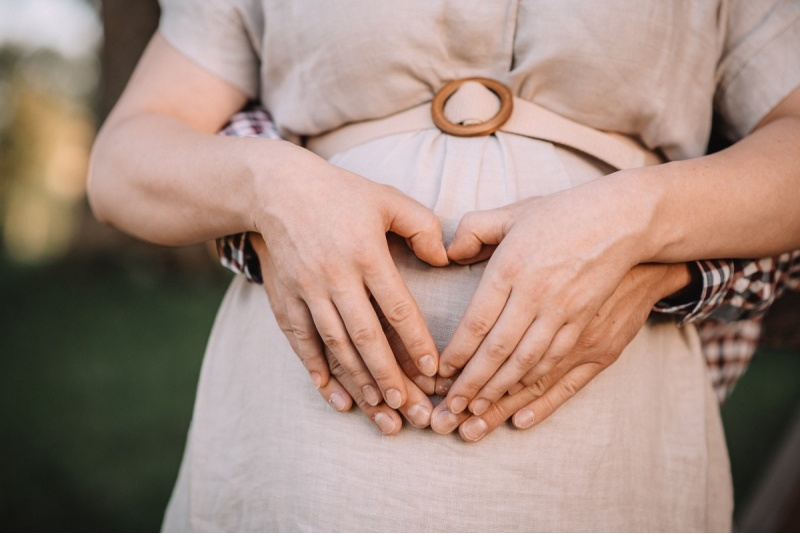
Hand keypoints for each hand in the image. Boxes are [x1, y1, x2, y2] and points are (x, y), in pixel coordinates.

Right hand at [251, 149, 447, 410]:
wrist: (275, 189)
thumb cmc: (339, 193)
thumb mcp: (387, 198)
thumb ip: (423, 226)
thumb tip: (444, 259)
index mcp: (366, 253)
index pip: (397, 307)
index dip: (416, 341)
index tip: (433, 370)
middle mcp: (335, 276)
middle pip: (366, 336)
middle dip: (390, 376)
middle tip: (410, 409)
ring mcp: (307, 290)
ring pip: (335, 345)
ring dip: (358, 381)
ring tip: (380, 411)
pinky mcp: (285, 298)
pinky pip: (301, 341)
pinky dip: (317, 370)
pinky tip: (334, 394)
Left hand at [433, 185, 652, 430]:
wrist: (622, 220)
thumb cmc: (562, 215)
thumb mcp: (512, 213)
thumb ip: (473, 230)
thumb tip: (447, 254)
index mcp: (512, 267)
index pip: (477, 320)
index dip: (458, 351)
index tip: (441, 371)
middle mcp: (536, 294)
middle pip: (497, 349)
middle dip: (472, 382)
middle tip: (451, 406)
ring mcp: (564, 313)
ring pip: (525, 363)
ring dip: (499, 391)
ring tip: (477, 411)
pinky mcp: (586, 325)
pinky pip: (555, 364)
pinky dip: (534, 386)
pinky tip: (517, 402)